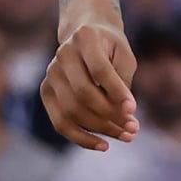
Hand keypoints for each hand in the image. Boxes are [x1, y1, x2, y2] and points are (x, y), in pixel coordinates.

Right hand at [41, 7, 139, 150]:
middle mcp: (63, 54)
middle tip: (134, 128)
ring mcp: (51, 73)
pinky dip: (82, 138)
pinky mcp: (46, 91)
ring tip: (126, 136)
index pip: (100, 70)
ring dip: (101, 129)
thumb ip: (122, 81)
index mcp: (85, 38)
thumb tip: (124, 116)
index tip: (133, 110)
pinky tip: (103, 145)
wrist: (86, 35)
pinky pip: (60, 122)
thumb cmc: (110, 48)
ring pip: (72, 111)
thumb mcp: (123, 55)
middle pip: (83, 94)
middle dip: (110, 115)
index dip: (116, 92)